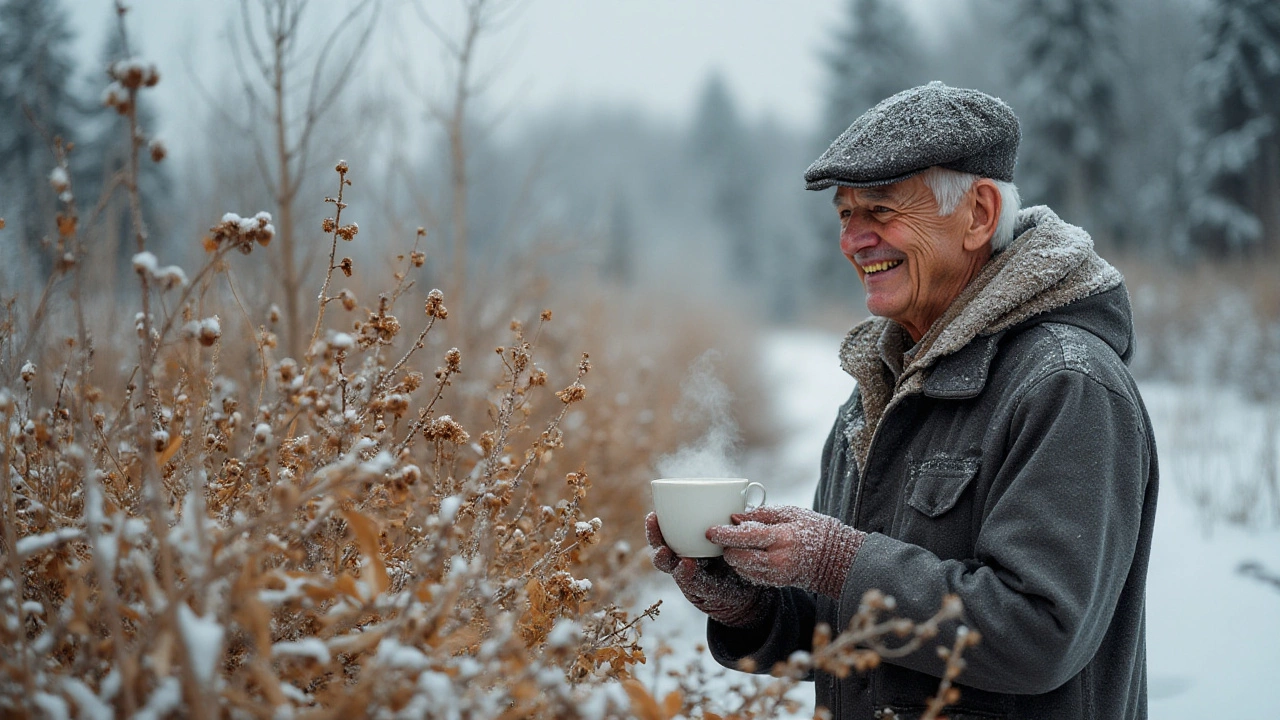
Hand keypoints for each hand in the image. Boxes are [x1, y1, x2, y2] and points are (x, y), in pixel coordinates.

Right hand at [645, 512, 773, 627]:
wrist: (752, 590)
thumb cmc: (743, 559)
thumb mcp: (740, 536)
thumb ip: (738, 519)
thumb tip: (743, 493)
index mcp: (690, 543)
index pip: (668, 532)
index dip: (657, 524)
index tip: (654, 512)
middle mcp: (686, 558)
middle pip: (661, 547)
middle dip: (654, 535)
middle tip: (652, 520)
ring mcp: (691, 575)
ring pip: (669, 566)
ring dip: (663, 557)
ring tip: (665, 550)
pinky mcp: (701, 591)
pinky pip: (689, 582)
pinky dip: (685, 573)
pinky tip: (687, 564)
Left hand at [706, 505, 865, 598]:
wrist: (836, 559)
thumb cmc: (815, 529)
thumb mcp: (791, 513)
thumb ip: (762, 515)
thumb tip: (735, 517)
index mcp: (781, 538)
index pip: (745, 537)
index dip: (724, 534)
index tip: (709, 530)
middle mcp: (777, 560)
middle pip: (737, 556)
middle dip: (725, 547)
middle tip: (721, 535)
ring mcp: (776, 574)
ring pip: (741, 568)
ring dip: (733, 556)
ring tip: (734, 543)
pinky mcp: (776, 583)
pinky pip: (750, 574)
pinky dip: (743, 564)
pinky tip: (747, 553)